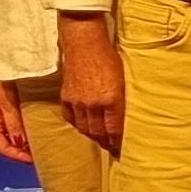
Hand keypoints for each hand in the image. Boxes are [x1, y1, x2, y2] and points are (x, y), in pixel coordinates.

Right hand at [0, 65, 35, 164]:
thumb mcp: (8, 102)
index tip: (34, 160)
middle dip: (19, 153)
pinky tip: (28, 134)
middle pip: (3, 146)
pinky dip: (17, 135)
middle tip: (38, 155)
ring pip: (4, 139)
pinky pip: (5, 130)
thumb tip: (21, 143)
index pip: (2, 148)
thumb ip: (14, 122)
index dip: (18, 156)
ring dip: (19, 145)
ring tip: (36, 147)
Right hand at [59, 43, 125, 157]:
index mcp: (111, 99)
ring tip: (99, 139)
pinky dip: (78, 124)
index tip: (121, 148)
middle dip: (106, 142)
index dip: (118, 142)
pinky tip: (83, 126)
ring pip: (85, 128)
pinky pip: (71, 118)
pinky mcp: (66, 96)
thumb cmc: (109, 57)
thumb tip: (123, 117)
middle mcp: (94, 104)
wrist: (85, 43)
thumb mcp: (123, 79)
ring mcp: (78, 101)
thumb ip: (122, 100)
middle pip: (99, 133)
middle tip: (111, 148)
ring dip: (93, 136)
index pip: (114, 130)